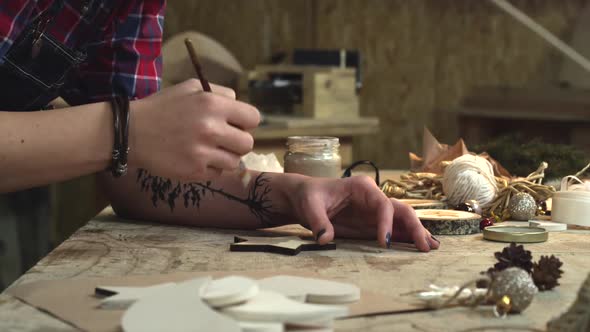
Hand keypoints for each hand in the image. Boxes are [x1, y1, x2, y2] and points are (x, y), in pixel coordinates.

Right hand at [130, 79, 259, 179]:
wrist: (132, 133)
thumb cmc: (163, 108)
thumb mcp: (191, 88)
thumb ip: (220, 93)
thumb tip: (240, 106)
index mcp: (213, 104)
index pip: (253, 118)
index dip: (246, 122)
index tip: (236, 124)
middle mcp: (211, 129)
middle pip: (248, 143)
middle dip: (238, 141)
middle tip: (223, 139)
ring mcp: (203, 152)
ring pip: (235, 161)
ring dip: (225, 156)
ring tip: (208, 149)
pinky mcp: (195, 171)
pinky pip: (218, 173)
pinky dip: (211, 168)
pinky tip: (196, 158)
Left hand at [290, 176, 439, 251]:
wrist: (304, 198)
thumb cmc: (309, 197)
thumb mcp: (310, 207)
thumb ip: (318, 222)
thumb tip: (324, 239)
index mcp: (363, 188)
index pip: (382, 204)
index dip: (386, 223)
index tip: (384, 242)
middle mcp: (374, 198)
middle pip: (400, 210)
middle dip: (413, 227)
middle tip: (423, 246)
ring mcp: (375, 211)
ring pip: (401, 220)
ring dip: (416, 233)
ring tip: (431, 248)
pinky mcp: (372, 224)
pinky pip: (394, 230)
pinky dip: (406, 238)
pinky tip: (419, 247)